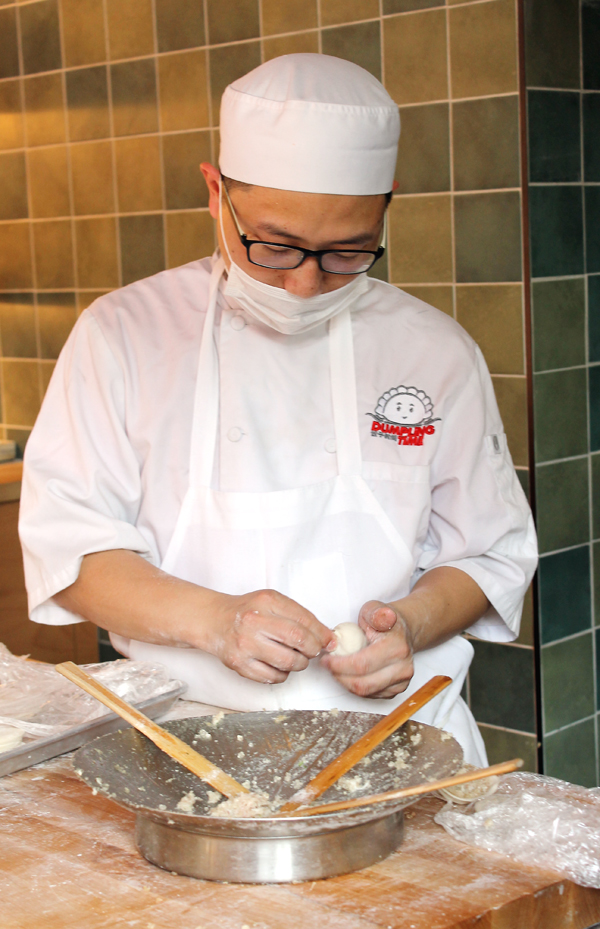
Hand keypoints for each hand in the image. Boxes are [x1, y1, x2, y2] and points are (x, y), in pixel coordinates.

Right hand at [204, 588, 334, 684]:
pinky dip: (283, 674)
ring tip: (296, 657)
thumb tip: (328, 637)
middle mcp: (254, 622)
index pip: (304, 620)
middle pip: (298, 640)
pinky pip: (273, 678)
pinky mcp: (239, 665)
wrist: (214, 621)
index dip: (322, 634)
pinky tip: (279, 664)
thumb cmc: (247, 611)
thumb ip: (299, 616)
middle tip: (312, 649)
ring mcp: (246, 645)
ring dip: (300, 663)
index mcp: (266, 602)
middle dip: (313, 649)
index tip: (329, 640)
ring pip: (289, 662)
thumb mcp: (272, 602)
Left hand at [320, 599, 413, 698]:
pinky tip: (349, 674)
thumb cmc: (383, 621)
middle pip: (363, 684)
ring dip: (346, 683)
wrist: (402, 632)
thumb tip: (383, 617)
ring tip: (336, 669)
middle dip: (340, 676)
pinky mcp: (397, 690)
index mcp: (397, 648)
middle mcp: (403, 668)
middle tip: (328, 666)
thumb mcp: (375, 609)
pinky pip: (371, 695)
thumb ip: (376, 613)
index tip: (326, 659)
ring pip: (366, 692)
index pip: (362, 665)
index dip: (339, 665)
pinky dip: (356, 687)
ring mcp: (402, 681)